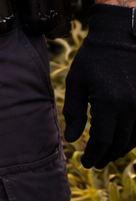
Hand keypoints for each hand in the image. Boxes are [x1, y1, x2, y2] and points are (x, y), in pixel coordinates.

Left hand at [63, 4, 135, 167]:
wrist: (120, 38)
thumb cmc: (94, 59)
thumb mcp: (77, 81)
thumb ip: (75, 112)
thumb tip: (72, 140)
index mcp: (108, 104)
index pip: (102, 141)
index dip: (93, 155)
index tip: (85, 162)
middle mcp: (130, 109)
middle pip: (119, 144)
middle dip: (105, 156)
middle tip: (94, 162)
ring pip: (133, 140)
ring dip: (119, 150)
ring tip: (105, 155)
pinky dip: (131, 140)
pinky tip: (121, 142)